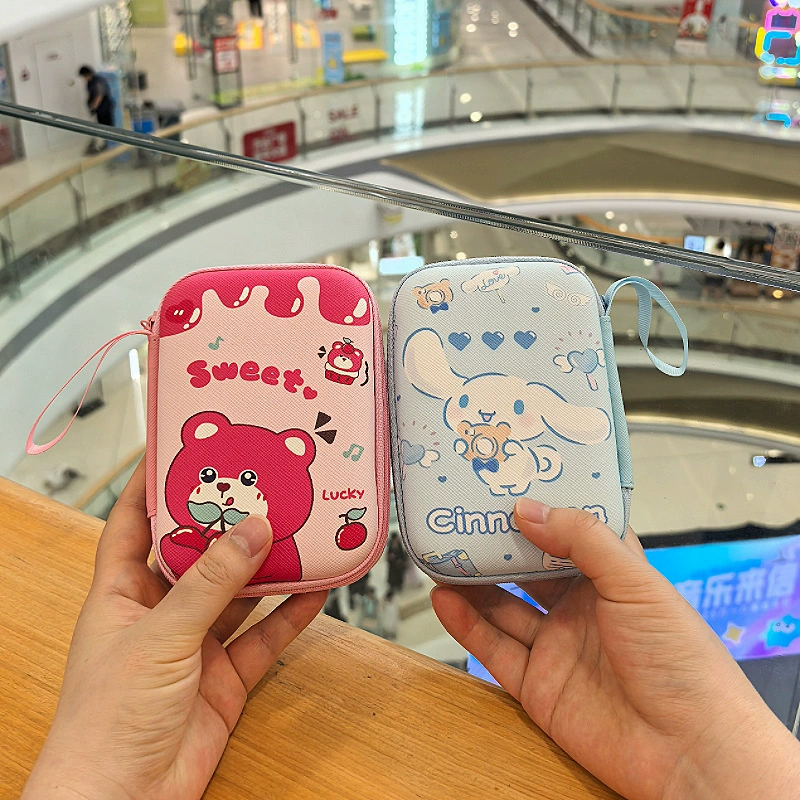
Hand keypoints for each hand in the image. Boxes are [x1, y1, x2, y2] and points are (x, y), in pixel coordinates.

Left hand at [23, 459, 326, 799]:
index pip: (133, 523)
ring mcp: (195, 644)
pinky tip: (314, 590)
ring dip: (267, 566)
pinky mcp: (225, 675)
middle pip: (198, 553)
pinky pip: (264, 634)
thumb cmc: (106, 722)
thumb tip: (252, 532)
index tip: (180, 449)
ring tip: (298, 529)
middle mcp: (159, 613)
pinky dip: (290, 613)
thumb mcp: (159, 636)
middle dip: (228, 521)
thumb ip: (211, 584)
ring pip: (239, 592)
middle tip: (261, 485)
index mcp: (120, 594)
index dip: (152, 486)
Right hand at [432, 500, 799, 799]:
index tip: (508, 485)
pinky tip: (443, 600)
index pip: (570, 535)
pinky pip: (494, 649)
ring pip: (503, 607)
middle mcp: (582, 609)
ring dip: (472, 583)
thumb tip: (529, 509)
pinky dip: (466, 624)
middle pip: (528, 570)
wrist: (687, 752)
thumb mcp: (635, 583)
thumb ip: (583, 540)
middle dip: (497, 546)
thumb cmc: (681, 661)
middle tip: (461, 518)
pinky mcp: (538, 686)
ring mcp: (558, 647)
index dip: (542, 511)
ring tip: (440, 554)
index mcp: (613, 579)